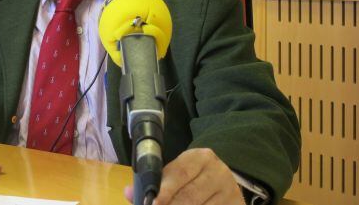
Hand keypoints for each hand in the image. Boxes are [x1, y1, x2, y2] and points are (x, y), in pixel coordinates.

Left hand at [123, 148, 243, 204]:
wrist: (224, 182)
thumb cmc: (193, 178)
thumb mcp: (176, 173)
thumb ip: (154, 183)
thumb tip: (128, 193)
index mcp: (200, 157)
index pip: (180, 174)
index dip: (165, 190)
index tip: (152, 203)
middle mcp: (218, 172)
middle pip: (190, 196)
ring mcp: (230, 192)